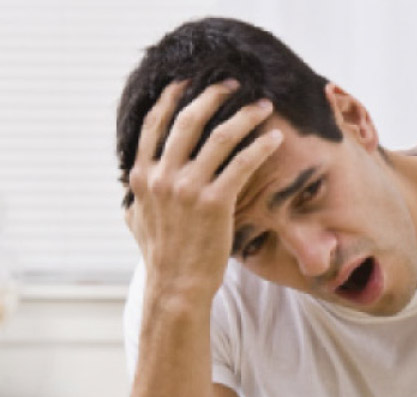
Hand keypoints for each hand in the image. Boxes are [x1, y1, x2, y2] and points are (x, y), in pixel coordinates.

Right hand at [125, 79, 282, 303]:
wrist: (176, 285)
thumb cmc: (160, 256)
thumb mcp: (136, 220)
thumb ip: (136, 198)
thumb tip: (132, 190)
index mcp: (142, 175)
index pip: (155, 123)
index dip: (173, 98)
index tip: (190, 82)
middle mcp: (162, 176)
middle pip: (188, 120)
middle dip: (213, 95)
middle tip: (233, 84)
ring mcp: (188, 188)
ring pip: (220, 137)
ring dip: (244, 116)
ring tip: (263, 106)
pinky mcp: (215, 203)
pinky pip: (241, 165)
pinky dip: (260, 148)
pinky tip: (275, 139)